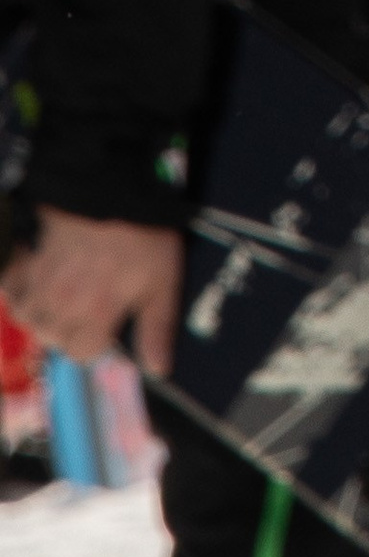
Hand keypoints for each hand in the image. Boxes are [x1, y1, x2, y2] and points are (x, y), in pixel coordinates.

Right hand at [4, 210, 183, 371]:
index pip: (82, 353)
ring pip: (28, 316)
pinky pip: (9, 286)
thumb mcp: (164, 281)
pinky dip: (17, 286)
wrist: (114, 185)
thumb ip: (158, 328)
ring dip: (42, 311)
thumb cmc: (143, 235)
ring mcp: (39, 282)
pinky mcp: (26, 259)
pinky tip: (34, 277)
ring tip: (62, 294)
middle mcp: (62, 305)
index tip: (106, 323)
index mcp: (96, 315)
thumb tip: (157, 370)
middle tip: (87, 304)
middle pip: (53, 337)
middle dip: (70, 328)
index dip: (97, 340)